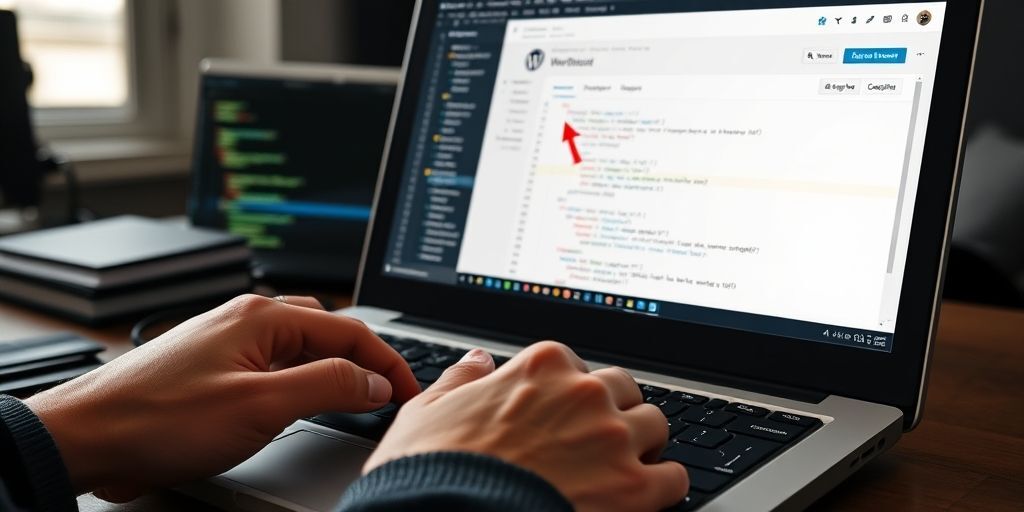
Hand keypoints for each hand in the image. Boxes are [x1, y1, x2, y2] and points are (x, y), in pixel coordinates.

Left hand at [25, 294, 418, 501]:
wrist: (87, 436)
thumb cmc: (159, 419)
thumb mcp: (260, 406)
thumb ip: (326, 387)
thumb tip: (373, 382)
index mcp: (263, 316)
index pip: (350, 330)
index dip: (388, 363)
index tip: (409, 392)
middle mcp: (247, 318)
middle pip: (328, 331)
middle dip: (364, 360)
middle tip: (388, 395)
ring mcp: (228, 339)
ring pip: (301, 345)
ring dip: (333, 368)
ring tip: (355, 397)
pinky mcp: (213, 365)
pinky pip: (274, 361)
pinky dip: (302, 377)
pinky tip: (302, 399)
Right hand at [366, 342, 687, 511]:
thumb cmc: (433, 468)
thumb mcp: (429, 409)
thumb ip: (462, 378)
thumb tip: (477, 361)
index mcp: (542, 364)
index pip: (579, 367)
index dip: (570, 396)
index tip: (561, 417)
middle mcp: (584, 392)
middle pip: (624, 390)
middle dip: (613, 412)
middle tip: (592, 442)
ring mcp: (612, 438)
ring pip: (657, 425)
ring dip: (642, 445)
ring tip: (619, 468)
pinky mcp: (633, 488)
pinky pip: (675, 477)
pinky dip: (664, 486)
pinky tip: (644, 496)